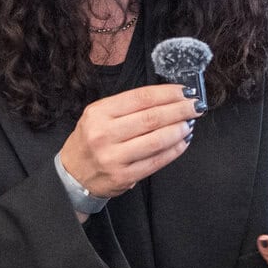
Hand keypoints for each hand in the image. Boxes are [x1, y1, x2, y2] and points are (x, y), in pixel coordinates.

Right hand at [57, 85, 198, 200]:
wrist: (72, 174)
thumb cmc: (90, 141)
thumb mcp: (98, 116)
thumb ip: (128, 107)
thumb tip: (166, 99)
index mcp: (99, 113)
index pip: (141, 98)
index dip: (167, 93)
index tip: (184, 91)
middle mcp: (104, 134)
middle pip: (151, 118)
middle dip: (179, 110)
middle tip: (195, 106)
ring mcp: (113, 157)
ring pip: (156, 140)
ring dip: (179, 130)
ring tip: (190, 123)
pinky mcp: (123, 176)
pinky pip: (155, 161)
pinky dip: (173, 150)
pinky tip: (182, 142)